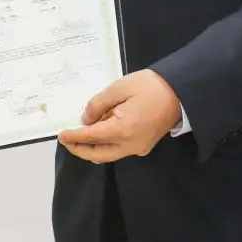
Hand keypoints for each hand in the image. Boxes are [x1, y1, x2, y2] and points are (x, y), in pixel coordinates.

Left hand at [58, 70, 182, 164]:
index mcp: (123, 130)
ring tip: (80, 137)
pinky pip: (119, 150)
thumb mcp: (119, 88)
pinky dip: (106, 145)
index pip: (91, 137)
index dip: (74, 136)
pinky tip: (100, 132)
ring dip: (92, 148)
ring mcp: (139, 148)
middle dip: (80, 149)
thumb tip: (86, 120)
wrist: (181, 92)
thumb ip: (98, 105)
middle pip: (98, 154)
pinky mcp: (144, 146)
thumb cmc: (150, 86)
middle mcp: (130, 145)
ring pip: (109, 155)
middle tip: (66, 140)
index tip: (60, 135)